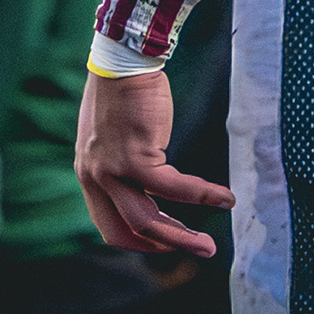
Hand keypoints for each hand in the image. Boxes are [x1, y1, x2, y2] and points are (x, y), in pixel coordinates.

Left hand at [77, 68, 233, 256]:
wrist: (123, 62)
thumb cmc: (124, 95)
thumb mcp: (113, 139)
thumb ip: (122, 165)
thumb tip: (149, 186)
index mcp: (90, 176)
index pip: (109, 226)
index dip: (139, 242)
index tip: (167, 241)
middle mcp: (96, 178)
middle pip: (128, 232)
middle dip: (165, 247)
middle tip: (196, 250)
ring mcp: (112, 171)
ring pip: (147, 222)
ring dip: (182, 238)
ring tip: (209, 246)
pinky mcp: (134, 157)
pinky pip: (172, 189)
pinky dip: (201, 196)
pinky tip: (223, 198)